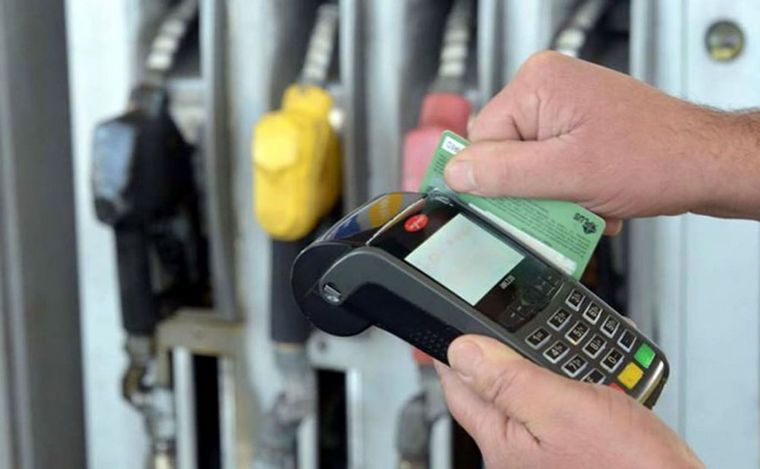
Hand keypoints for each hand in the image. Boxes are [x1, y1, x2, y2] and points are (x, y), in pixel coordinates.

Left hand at [436, 335, 703, 468]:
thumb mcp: (563, 410)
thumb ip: (508, 380)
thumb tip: (461, 351)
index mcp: (503, 441)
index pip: (460, 386)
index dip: (453, 349)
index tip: (450, 324)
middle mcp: (519, 452)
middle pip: (495, 387)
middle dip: (506, 351)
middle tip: (510, 322)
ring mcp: (549, 452)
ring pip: (533, 393)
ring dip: (547, 363)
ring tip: (558, 341)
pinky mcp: (578, 449)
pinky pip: (563, 405)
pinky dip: (574, 382)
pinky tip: (591, 372)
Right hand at [444, 51, 759, 229]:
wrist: (708, 165)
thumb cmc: (657, 158)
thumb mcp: (568, 175)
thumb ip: (504, 175)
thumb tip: (456, 175)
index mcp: (536, 84)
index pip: (481, 142)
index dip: (499, 182)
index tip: (519, 205)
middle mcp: (547, 88)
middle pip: (504, 157)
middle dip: (531, 192)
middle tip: (562, 206)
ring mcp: (564, 107)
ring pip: (528, 168)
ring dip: (553, 198)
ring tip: (587, 203)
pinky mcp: (578, 126)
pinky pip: (550, 166)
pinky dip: (568, 192)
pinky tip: (594, 200)